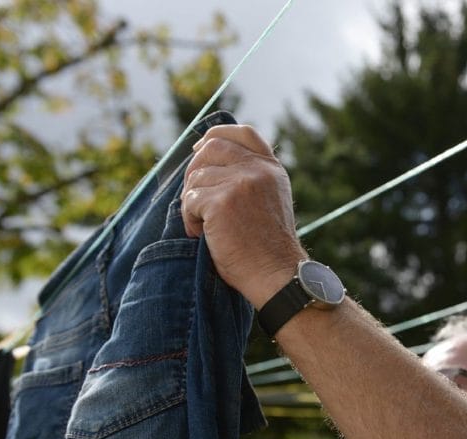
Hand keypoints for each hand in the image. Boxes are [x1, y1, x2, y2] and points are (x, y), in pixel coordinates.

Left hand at [181, 124, 306, 306]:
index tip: (199, 149)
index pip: (243, 133)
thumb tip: (205, 159)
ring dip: (192, 203)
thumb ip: (250, 179)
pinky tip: (202, 234)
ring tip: (204, 226)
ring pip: (196, 177)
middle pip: (211, 148)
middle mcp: (259, 170)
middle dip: (194, 171)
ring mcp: (241, 183)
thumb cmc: (267, 248)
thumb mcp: (268, 202)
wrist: (277, 275)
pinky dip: (189, 219)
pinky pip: (189, 200)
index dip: (216, 135)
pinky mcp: (222, 201)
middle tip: (195, 200)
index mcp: (272, 169)